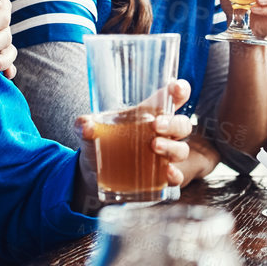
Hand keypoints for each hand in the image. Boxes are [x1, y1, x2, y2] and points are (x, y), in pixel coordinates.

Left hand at [74, 79, 194, 191]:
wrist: (94, 170)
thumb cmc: (99, 140)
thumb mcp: (89, 129)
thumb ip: (84, 124)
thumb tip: (86, 126)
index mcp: (149, 114)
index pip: (172, 98)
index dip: (180, 91)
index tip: (176, 88)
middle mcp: (162, 134)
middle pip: (182, 124)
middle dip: (173, 123)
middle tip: (156, 125)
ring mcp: (164, 155)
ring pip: (182, 149)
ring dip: (172, 147)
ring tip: (155, 146)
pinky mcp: (161, 177)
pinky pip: (177, 176)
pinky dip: (175, 175)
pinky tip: (167, 173)